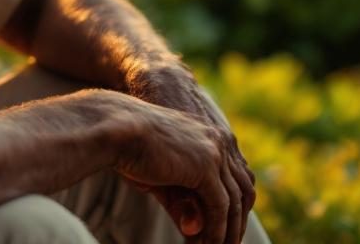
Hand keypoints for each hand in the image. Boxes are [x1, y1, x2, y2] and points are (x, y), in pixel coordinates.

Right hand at [113, 98, 230, 242]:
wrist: (115, 128)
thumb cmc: (131, 148)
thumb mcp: (164, 178)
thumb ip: (183, 202)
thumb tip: (195, 232)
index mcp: (211, 134)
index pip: (239, 175)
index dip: (237, 205)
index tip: (230, 228)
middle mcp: (220, 140)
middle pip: (244, 189)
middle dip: (239, 221)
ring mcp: (215, 152)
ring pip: (235, 201)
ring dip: (229, 231)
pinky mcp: (206, 166)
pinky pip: (220, 207)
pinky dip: (217, 230)